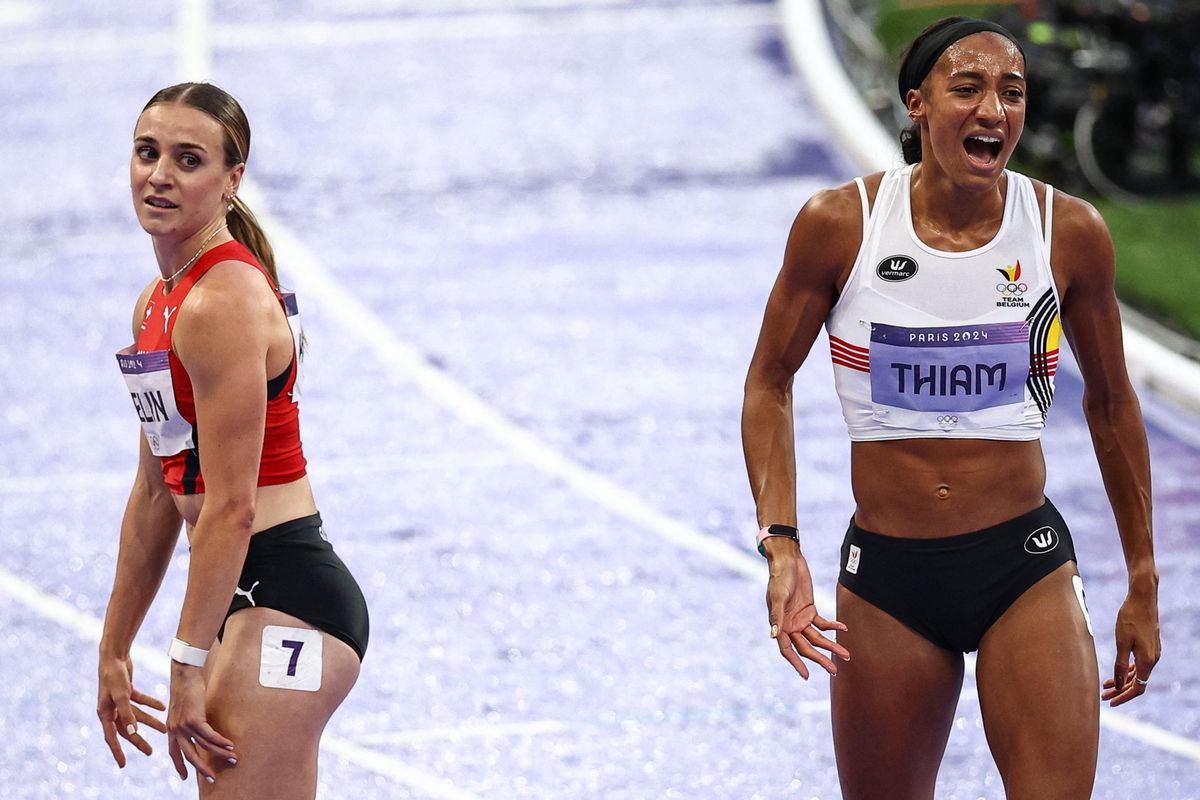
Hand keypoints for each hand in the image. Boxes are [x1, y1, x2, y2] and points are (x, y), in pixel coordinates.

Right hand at [97, 654, 166, 766]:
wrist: (114, 655)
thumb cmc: (114, 675)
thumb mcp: (122, 695)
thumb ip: (127, 714)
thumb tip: (132, 733)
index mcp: (105, 713)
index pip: (111, 737)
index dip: (118, 751)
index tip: (123, 764)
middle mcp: (110, 709)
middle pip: (126, 729)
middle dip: (138, 740)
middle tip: (150, 752)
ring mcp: (118, 700)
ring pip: (136, 716)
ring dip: (149, 721)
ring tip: (164, 729)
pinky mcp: (126, 691)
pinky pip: (139, 702)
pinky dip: (150, 704)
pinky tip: (162, 707)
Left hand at [167, 662, 236, 782]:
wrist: (184, 675)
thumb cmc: (186, 689)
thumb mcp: (183, 709)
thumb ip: (187, 722)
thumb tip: (197, 729)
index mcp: (171, 729)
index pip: (174, 753)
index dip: (179, 765)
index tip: (184, 777)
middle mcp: (175, 731)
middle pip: (189, 755)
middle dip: (201, 768)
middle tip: (212, 778)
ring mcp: (183, 726)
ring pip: (204, 745)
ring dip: (219, 753)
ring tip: (232, 759)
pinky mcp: (194, 719)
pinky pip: (209, 735)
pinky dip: (220, 741)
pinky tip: (229, 745)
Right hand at [764, 540, 849, 678]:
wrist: (788, 561)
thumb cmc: (779, 578)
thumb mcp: (778, 596)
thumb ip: (776, 616)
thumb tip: (773, 635)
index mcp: (779, 625)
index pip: (787, 649)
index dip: (796, 663)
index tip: (806, 676)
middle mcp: (789, 625)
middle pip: (806, 647)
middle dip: (820, 659)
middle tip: (834, 670)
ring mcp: (800, 619)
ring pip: (817, 638)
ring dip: (831, 646)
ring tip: (846, 655)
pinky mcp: (810, 610)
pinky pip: (823, 623)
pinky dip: (833, 626)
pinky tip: (844, 628)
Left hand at [1101, 590, 1160, 706]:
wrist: (1142, 598)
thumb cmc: (1129, 618)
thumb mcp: (1121, 643)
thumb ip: (1120, 666)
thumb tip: (1120, 686)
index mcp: (1147, 660)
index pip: (1138, 688)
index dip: (1124, 696)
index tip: (1110, 701)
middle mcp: (1153, 659)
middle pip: (1138, 682)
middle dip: (1121, 691)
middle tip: (1103, 696)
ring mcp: (1152, 652)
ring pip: (1138, 673)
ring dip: (1123, 680)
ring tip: (1105, 685)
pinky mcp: (1149, 645)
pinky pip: (1139, 663)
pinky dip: (1128, 669)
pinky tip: (1117, 671)